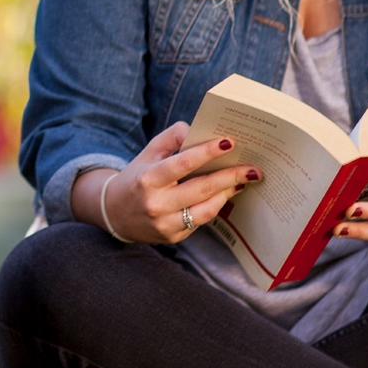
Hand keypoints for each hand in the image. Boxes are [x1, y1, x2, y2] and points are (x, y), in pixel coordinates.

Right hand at [75, 122, 262, 244]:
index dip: (207, 152)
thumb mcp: (148, 153)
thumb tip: (198, 131)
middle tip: (253, 168)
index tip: (229, 142)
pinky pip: (201, 221)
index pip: (182, 163)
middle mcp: (156, 203)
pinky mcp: (172, 237)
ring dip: (228, 194)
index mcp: (148, 178)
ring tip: (243, 181)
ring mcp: (164, 223)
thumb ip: (171, 137)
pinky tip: (225, 195)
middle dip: (230, 176)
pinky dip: (216, 206)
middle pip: (201, 188)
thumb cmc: (137, 177)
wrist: (114, 213)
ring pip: (206, 209)